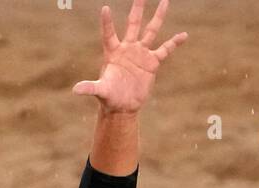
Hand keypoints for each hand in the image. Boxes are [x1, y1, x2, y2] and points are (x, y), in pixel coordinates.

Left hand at [72, 0, 186, 114]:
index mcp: (113, 51)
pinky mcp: (152, 63)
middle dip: (137, 8)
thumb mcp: (100, 91)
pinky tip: (184, 35)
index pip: (109, 33)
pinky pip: (165, 50)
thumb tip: (75, 90)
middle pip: (133, 23)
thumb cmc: (109, 97)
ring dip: (158, 16)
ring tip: (165, 1)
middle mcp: (128, 48)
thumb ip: (89, 87)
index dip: (107, 22)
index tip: (104, 8)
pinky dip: (174, 43)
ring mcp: (141, 54)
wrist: (123, 105)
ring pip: (151, 31)